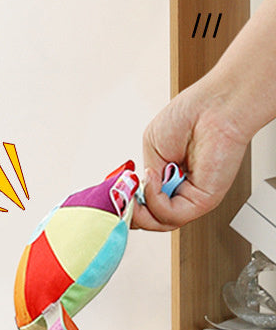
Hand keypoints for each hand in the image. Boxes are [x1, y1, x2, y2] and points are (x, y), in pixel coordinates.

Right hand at [132, 78, 248, 230]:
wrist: (213, 105)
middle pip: (149, 221)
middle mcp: (181, 193)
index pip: (143, 208)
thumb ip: (143, 180)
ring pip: (159, 223)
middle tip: (121, 197)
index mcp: (168, 182)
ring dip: (141, 209)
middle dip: (130, 212)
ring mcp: (192, 199)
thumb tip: (135, 196)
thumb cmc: (190, 116)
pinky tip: (154, 178)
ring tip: (136, 188)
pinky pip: (171, 215)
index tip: (115, 195)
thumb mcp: (151, 151)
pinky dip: (155, 200)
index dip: (127, 205)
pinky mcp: (203, 202)